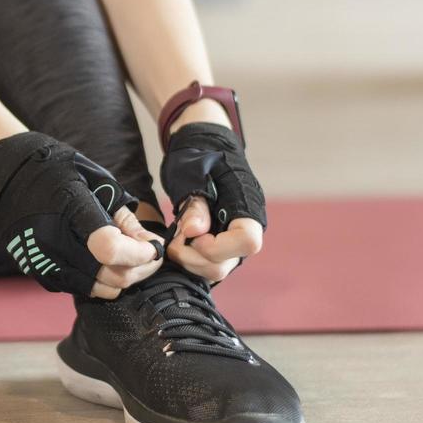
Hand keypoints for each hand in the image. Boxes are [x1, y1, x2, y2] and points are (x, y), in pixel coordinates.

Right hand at [0, 131, 164, 298]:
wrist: (5, 175)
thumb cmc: (53, 169)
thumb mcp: (94, 179)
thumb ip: (123, 216)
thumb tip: (151, 245)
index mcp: (70, 206)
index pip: (110, 247)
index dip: (140, 254)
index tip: (154, 248)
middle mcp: (53, 237)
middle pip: (109, 274)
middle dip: (140, 269)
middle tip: (150, 256)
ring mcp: (42, 257)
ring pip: (96, 288)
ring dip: (120, 279)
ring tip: (129, 261)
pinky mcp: (36, 269)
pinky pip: (76, 287)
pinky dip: (97, 281)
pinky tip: (101, 263)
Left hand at [160, 121, 267, 283]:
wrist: (203, 151)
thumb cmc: (199, 158)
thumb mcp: (193, 173)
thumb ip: (196, 204)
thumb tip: (195, 231)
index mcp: (248, 207)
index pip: (247, 241)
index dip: (217, 246)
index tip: (193, 235)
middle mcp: (245, 230)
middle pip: (225, 264)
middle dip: (193, 256)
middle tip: (175, 237)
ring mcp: (233, 243)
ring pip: (214, 271)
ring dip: (188, 261)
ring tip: (176, 238)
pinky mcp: (220, 249)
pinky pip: (206, 267)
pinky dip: (188, 261)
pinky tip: (179, 243)